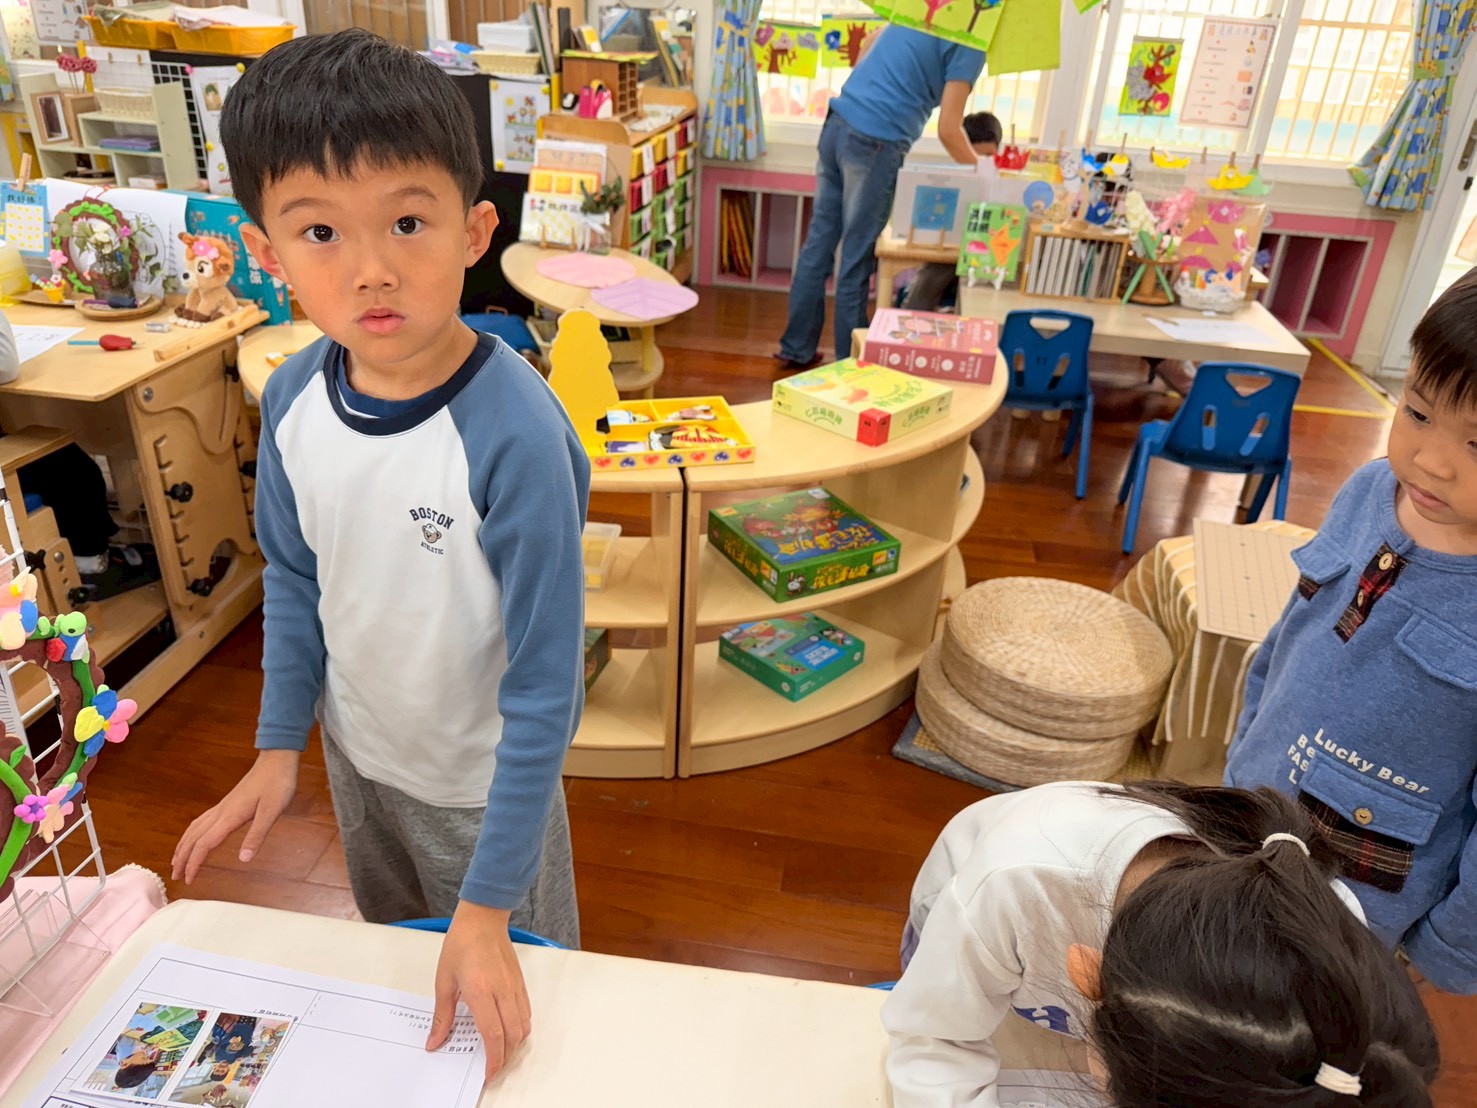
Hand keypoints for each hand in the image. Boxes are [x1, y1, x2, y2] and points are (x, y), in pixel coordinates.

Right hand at [171, 750, 299, 882]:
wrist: (277, 760)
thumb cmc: (277, 783)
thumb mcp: (272, 811)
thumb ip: (257, 835)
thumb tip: (243, 859)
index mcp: (229, 817)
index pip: (204, 844)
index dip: (193, 863)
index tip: (187, 879)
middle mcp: (221, 812)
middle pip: (193, 838)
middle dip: (182, 858)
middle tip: (175, 876)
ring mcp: (223, 806)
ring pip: (195, 828)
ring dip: (183, 845)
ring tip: (177, 860)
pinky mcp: (228, 804)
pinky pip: (202, 821)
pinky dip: (193, 833)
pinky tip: (195, 837)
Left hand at [427, 902, 530, 1080]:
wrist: (482, 918)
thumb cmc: (462, 943)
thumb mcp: (443, 980)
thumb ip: (441, 1015)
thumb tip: (435, 1040)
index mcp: (480, 990)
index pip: (493, 1033)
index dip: (492, 1058)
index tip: (487, 1072)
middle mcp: (502, 990)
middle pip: (512, 1035)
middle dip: (504, 1058)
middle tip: (493, 1069)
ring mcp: (514, 987)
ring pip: (523, 1026)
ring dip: (514, 1045)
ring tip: (500, 1054)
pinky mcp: (520, 983)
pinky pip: (526, 1013)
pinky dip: (520, 1028)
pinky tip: (508, 1031)